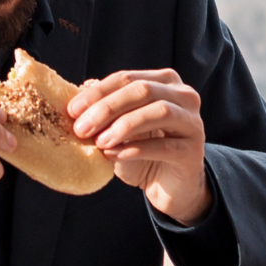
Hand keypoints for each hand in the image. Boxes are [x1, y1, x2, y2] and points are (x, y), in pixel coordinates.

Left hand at [71, 68, 210, 223]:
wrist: (168, 186)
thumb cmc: (143, 151)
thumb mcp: (119, 128)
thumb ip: (105, 109)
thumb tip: (80, 90)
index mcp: (164, 82)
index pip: (127, 78)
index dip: (98, 93)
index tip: (72, 110)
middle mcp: (184, 96)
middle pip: (143, 90)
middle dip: (108, 108)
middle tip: (81, 128)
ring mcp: (193, 122)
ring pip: (160, 112)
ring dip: (124, 126)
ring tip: (99, 142)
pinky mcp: (194, 151)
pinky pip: (165, 146)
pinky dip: (135, 149)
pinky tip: (114, 156)